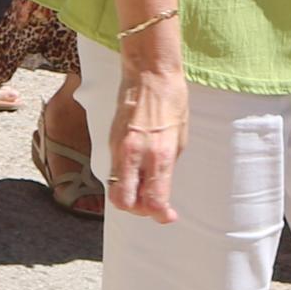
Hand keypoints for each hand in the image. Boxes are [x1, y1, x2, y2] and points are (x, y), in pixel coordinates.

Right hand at [106, 58, 185, 221]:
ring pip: (115, 188)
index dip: (160, 215)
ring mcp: (119, 148)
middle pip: (125, 202)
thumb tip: (159, 189)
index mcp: (159, 155)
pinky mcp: (111, 140)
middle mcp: (136, 154)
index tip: (168, 216)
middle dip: (138, 210)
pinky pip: (114, 170)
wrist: (150, 73)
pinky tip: (136, 170)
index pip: (153, 200)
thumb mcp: (180, 139)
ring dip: (129, 195)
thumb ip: (166, 167)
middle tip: (151, 205)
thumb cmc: (171, 102)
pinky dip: (124, 178)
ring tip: (144, 188)